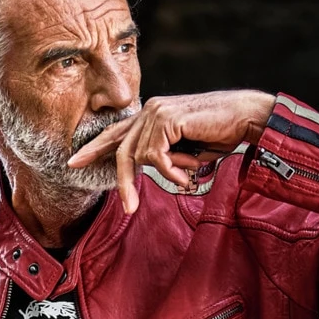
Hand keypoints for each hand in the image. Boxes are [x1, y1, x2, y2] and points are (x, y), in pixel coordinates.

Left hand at [68, 89, 274, 214]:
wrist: (245, 118)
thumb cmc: (219, 134)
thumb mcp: (183, 150)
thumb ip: (162, 156)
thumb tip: (147, 169)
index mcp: (151, 115)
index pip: (116, 134)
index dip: (94, 149)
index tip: (73, 163)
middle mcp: (150, 109)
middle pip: (122, 152)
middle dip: (124, 183)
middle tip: (130, 208)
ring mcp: (157, 112)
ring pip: (141, 158)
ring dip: (168, 174)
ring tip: (189, 174)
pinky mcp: (166, 119)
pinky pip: (156, 158)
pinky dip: (173, 170)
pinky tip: (190, 170)